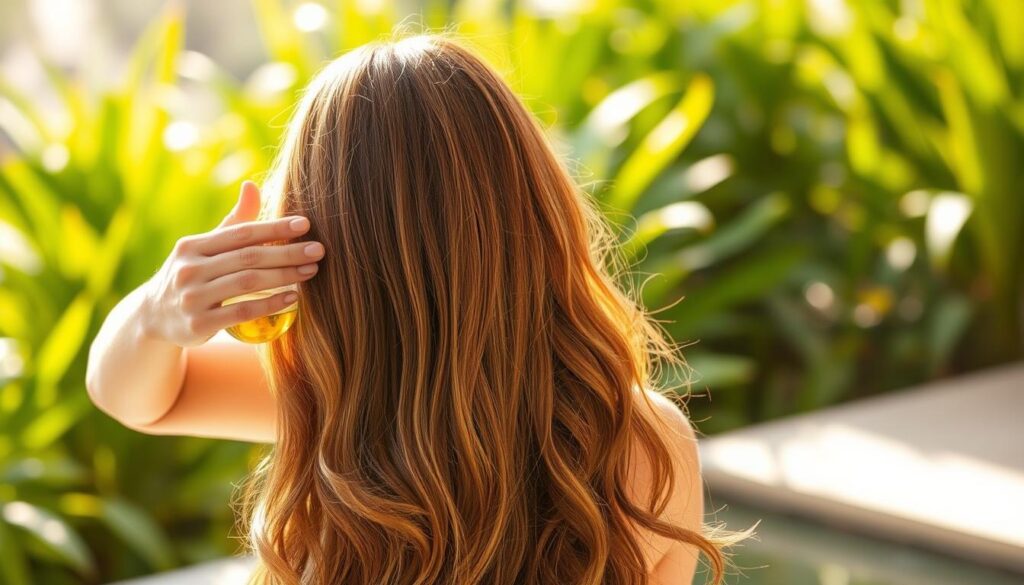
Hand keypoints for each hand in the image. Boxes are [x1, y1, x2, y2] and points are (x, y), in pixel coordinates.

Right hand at [141, 181, 323, 346]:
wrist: (153, 317)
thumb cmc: (191, 275)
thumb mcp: (204, 248)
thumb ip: (232, 221)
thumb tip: (252, 185)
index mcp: (192, 246)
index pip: (241, 233)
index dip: (274, 228)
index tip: (305, 224)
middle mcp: (189, 269)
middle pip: (248, 257)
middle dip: (287, 252)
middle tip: (319, 250)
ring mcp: (192, 298)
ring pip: (247, 282)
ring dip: (284, 276)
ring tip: (311, 271)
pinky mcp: (199, 324)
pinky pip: (242, 311)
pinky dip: (271, 304)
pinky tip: (294, 298)